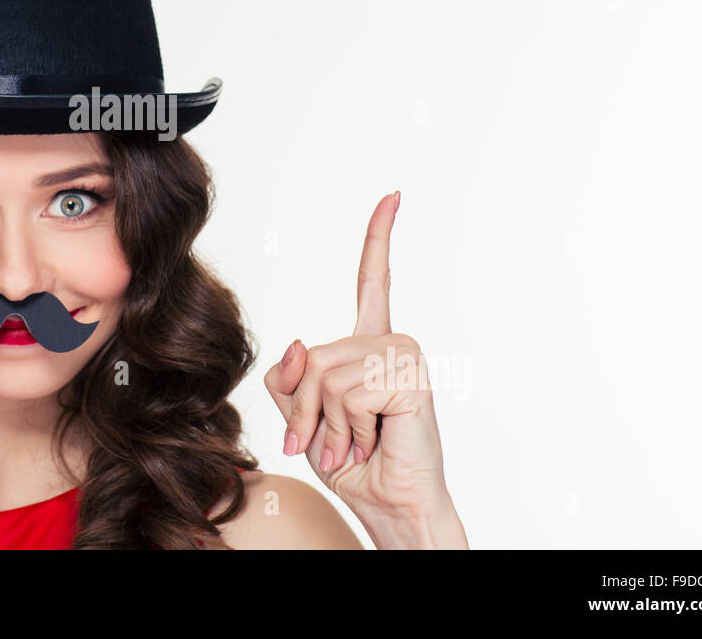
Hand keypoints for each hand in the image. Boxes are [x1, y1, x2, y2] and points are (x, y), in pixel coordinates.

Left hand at [264, 192, 456, 528]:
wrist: (389, 505)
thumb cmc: (352, 463)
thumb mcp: (304, 416)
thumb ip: (290, 378)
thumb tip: (297, 344)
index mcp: (370, 344)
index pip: (374, 280)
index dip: (378, 237)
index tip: (392, 196)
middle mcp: (392, 341)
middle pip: (311, 356)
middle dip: (306, 409)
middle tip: (329, 444)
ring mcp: (405, 355)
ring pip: (324, 374)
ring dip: (328, 423)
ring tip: (355, 444)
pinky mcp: (411, 375)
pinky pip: (346, 391)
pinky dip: (347, 426)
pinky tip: (372, 440)